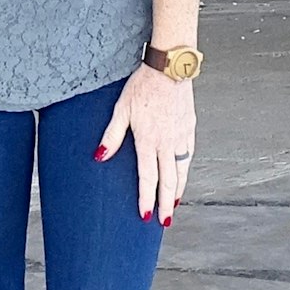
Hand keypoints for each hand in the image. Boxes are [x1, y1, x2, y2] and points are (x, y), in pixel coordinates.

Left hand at [102, 65, 195, 222]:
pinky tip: (182, 175)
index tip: (146, 214)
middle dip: (166, 203)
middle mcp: (167, 141)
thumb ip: (111, 135)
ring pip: (181, 170)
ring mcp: (181, 135)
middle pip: (168, 180)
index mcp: (148, 139)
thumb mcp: (121, 109)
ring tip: (175, 205)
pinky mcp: (190, 127)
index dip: (147, 197)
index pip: (148, 176)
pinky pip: (188, 155)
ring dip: (178, 190)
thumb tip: (100, 157)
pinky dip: (185, 170)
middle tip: (164, 221)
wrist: (170, 67)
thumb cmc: (143, 85)